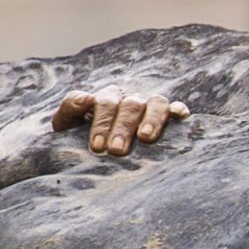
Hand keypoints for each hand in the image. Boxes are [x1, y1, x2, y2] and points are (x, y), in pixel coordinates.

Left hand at [53, 89, 188, 155]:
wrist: (106, 150)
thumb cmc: (88, 140)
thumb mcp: (68, 126)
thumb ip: (69, 111)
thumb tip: (85, 98)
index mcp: (106, 99)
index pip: (104, 103)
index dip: (101, 123)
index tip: (98, 147)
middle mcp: (130, 99)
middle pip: (130, 105)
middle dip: (123, 127)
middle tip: (117, 150)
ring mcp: (151, 105)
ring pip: (155, 103)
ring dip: (151, 120)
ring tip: (146, 138)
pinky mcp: (171, 114)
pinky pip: (177, 108)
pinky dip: (178, 110)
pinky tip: (180, 117)